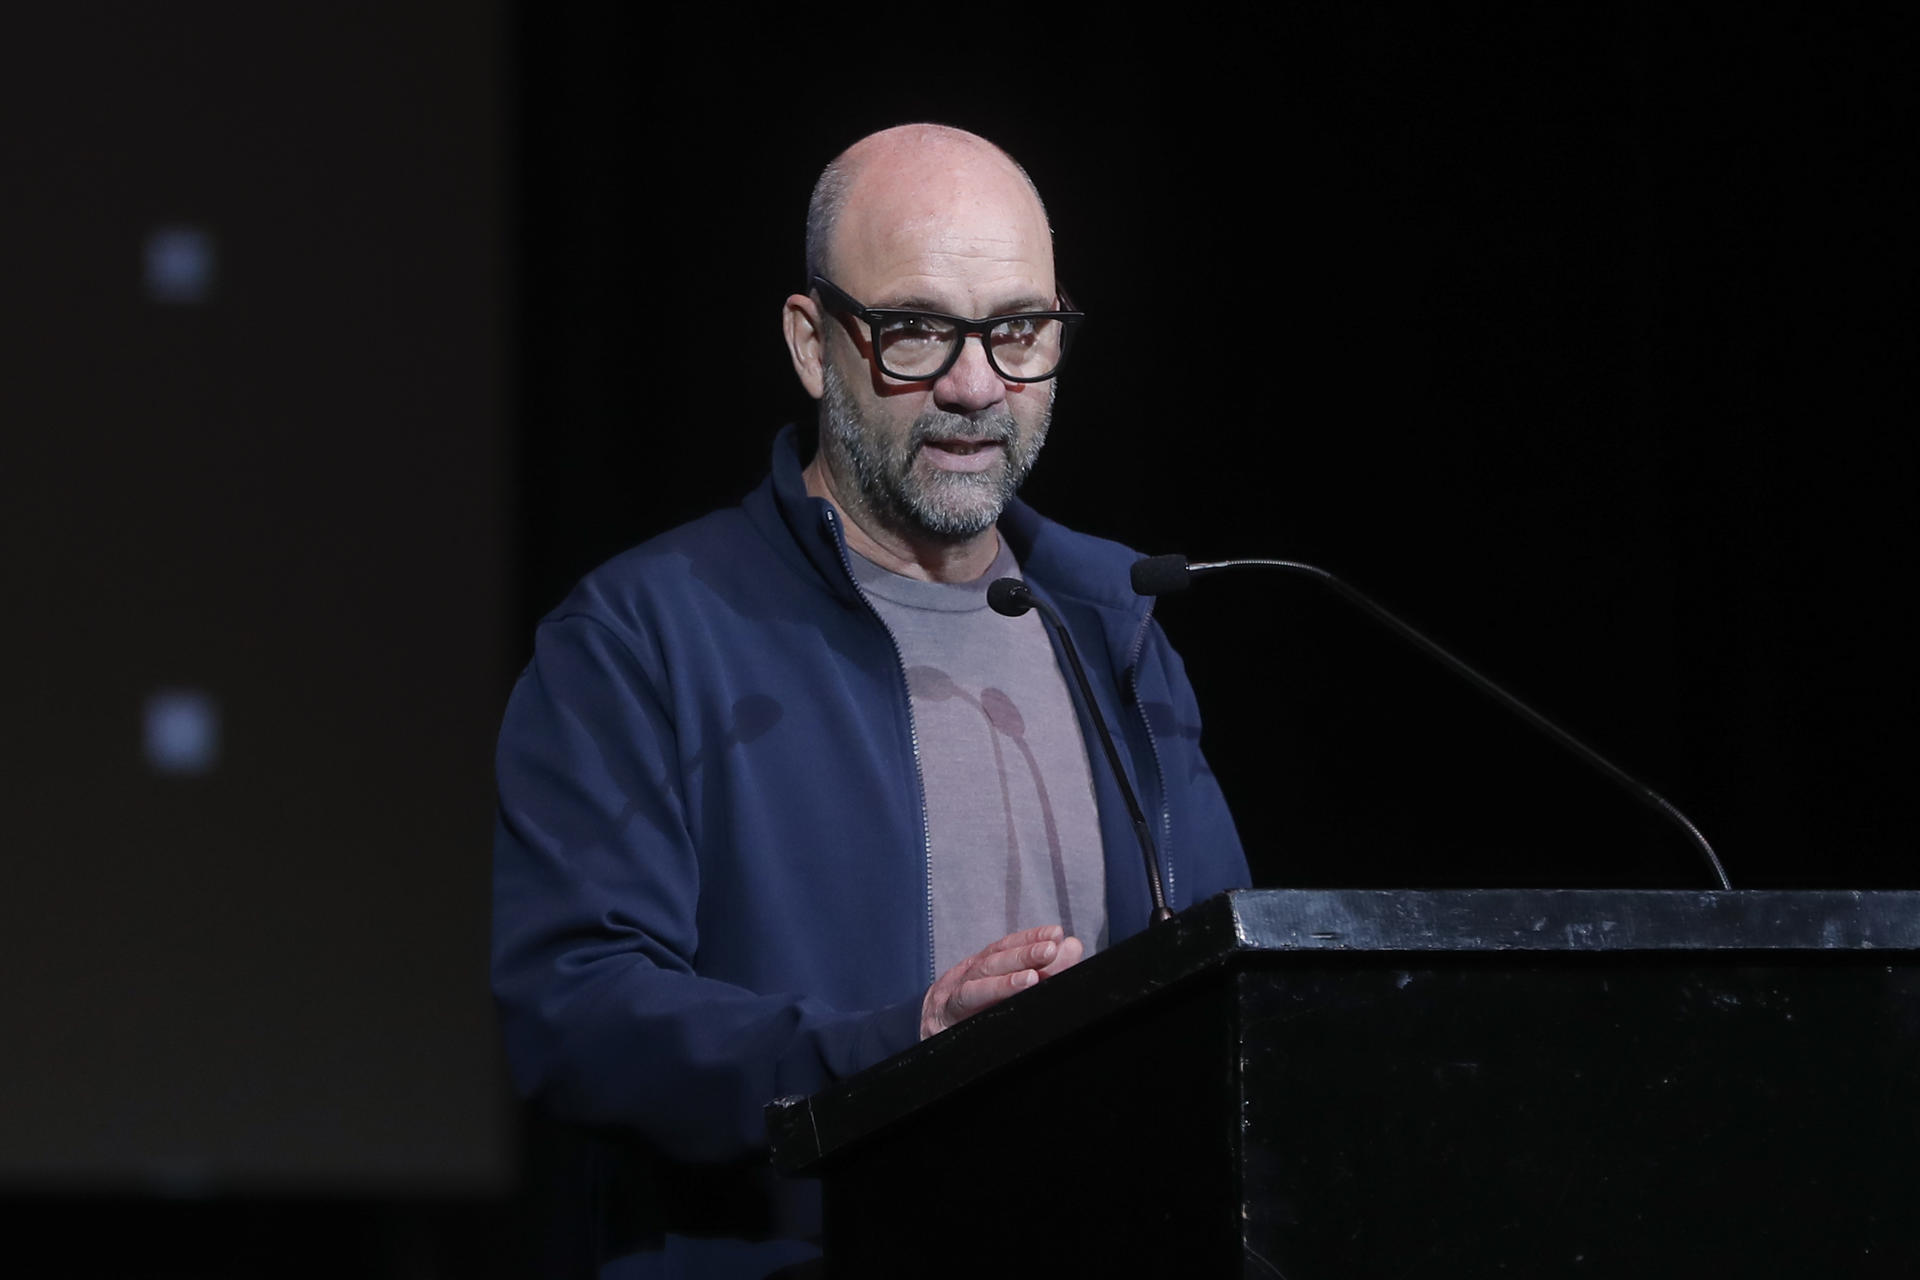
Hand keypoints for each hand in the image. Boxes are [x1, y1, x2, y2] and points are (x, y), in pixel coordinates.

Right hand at [919, 924, 1084, 1039]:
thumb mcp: (1005, 988)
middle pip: (991, 963)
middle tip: (1052, 948)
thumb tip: (1073, 946)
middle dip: (1022, 955)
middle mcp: (961, 980)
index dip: (1028, 939)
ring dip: (1004, 981)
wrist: (925, 1039)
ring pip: (975, 987)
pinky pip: (962, 1012)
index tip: (1056, 934)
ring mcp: (948, 1003)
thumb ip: (1043, 969)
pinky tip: (1004, 1007)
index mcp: (978, 969)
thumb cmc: (971, 1013)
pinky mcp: (942, 1026)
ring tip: (1033, 978)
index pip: (1003, 948)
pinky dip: (983, 1004)